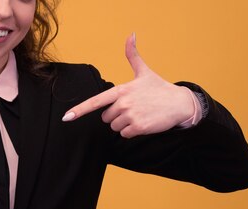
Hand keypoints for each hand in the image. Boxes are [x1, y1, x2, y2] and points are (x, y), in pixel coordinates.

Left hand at [62, 33, 194, 137]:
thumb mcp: (144, 71)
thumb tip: (131, 35)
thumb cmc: (160, 88)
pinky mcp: (138, 127)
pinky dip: (132, 131)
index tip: (66, 117)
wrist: (180, 103)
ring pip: (115, 127)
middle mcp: (123, 102)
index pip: (95, 101)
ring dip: (124, 124)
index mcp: (121, 89)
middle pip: (106, 117)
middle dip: (116, 115)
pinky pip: (124, 134)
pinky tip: (143, 122)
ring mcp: (130, 115)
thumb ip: (133, 55)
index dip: (79, 110)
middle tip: (133, 108)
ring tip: (140, 114)